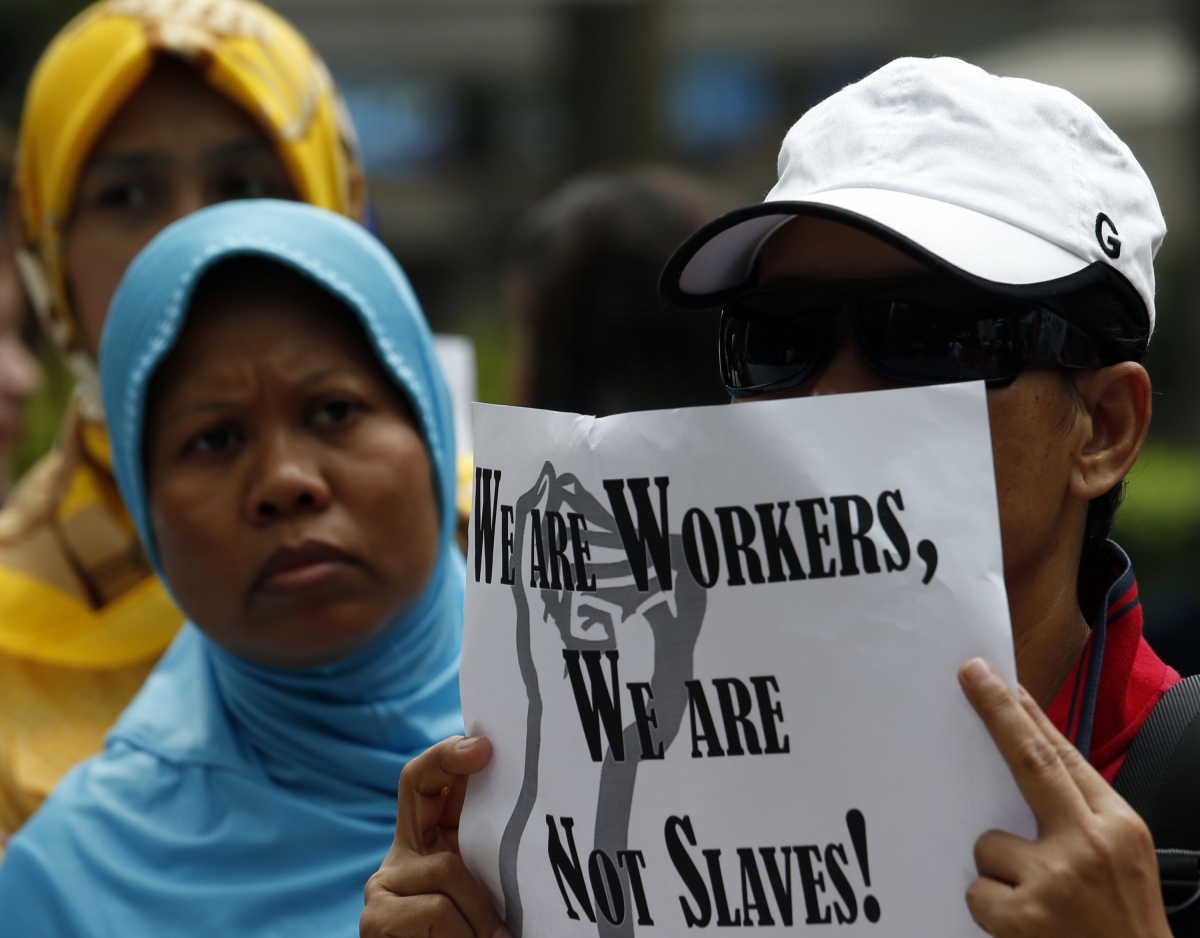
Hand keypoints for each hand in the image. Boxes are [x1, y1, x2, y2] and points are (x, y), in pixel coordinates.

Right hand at [361, 736, 508, 937]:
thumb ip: (495, 855)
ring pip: (446, 870)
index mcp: (432, 843)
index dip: (449, 754)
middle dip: (452, 764)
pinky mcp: (375, 920)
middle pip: (417, 786)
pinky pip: (434, 912)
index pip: (425, 778)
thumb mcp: (491, 891)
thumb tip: (537, 804)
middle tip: (490, 764)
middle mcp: (402, 855)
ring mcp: (383, 886)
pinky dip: (464, 935)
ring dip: (482, 913)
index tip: (486, 745)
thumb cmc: (482, 936)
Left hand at [959, 658, 1170, 937]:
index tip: (998, 679)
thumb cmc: (1123, 924)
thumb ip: (1080, 815)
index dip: (1027, 714)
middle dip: (997, 712)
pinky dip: (989, 907)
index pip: (1064, 756)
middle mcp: (1090, 844)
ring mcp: (1056, 878)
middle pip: (1031, 761)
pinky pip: (976, 889)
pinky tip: (1021, 927)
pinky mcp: (1024, 914)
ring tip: (1035, 903)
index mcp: (1119, 826)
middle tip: (970, 674)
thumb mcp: (1123, 860)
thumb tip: (1028, 765)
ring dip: (998, 870)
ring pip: (989, 842)